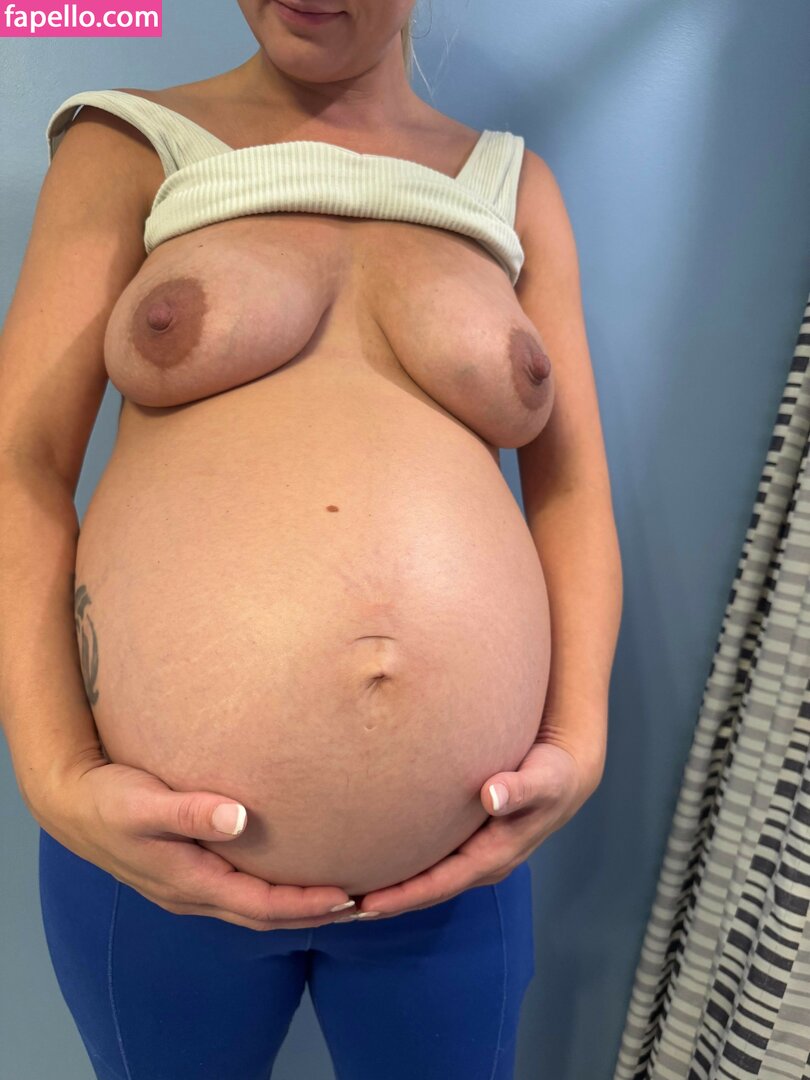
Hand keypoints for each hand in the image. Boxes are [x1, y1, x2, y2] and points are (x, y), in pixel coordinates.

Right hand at [33, 754, 356, 930]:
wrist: (72, 805)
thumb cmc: (109, 800)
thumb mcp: (144, 804)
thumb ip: (189, 811)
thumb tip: (238, 817)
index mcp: (189, 882)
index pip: (260, 904)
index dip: (305, 904)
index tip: (346, 896)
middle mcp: (193, 893)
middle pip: (264, 916)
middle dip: (312, 913)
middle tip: (362, 903)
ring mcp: (190, 887)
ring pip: (253, 908)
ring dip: (295, 907)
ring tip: (339, 895)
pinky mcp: (189, 872)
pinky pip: (241, 892)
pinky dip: (273, 893)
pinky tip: (291, 873)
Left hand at [350, 737, 602, 918]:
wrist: (565, 774)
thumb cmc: (553, 775)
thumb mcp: (544, 779)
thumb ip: (521, 788)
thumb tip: (491, 795)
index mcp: (495, 856)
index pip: (441, 883)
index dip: (403, 895)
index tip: (365, 904)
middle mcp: (481, 863)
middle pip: (426, 890)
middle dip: (386, 902)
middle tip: (337, 906)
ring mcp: (474, 856)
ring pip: (425, 879)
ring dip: (390, 888)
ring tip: (344, 892)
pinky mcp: (467, 841)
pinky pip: (430, 862)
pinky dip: (402, 868)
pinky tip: (373, 862)